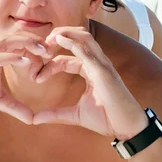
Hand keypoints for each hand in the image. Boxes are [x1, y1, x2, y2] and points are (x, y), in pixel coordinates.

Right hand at [0, 33, 50, 123]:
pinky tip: (26, 61)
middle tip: (52, 48)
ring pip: (7, 42)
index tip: (50, 52)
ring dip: (27, 44)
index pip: (17, 43)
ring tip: (43, 51)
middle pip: (15, 37)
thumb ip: (15, 107)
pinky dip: (12, 56)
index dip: (34, 44)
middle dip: (35, 40)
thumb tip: (32, 119)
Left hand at [33, 27, 147, 138]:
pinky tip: (59, 39)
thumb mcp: (75, 115)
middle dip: (58, 36)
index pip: (66, 59)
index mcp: (90, 70)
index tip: (37, 78)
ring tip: (49, 39)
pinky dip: (72, 41)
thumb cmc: (106, 119)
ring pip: (83, 37)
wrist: (126, 128)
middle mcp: (96, 63)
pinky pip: (86, 49)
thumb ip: (55, 114)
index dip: (50, 64)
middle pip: (76, 38)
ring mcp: (101, 64)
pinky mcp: (102, 69)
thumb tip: (35, 119)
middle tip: (41, 44)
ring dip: (64, 33)